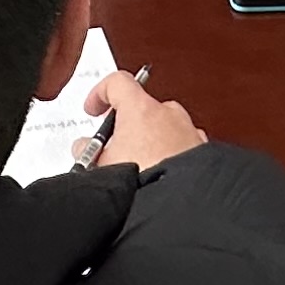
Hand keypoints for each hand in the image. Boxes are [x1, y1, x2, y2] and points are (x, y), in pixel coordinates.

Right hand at [75, 68, 204, 172]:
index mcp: (142, 108)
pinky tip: (160, 174)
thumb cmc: (145, 179)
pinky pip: (182, 144)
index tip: (94, 109)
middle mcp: (169, 113)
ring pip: (165, 127)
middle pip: (142, 107)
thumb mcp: (101, 165)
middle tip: (114, 148)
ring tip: (138, 167)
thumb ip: (88, 150)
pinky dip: (171, 153)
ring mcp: (189, 131)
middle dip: (128, 125)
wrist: (180, 203)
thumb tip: (82, 147)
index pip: (117, 82)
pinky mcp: (202, 151)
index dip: (100, 93)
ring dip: (151, 140)